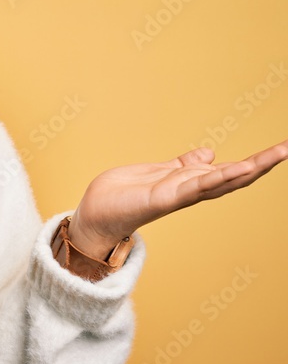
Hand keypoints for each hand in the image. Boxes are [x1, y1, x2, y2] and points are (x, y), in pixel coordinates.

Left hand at [69, 139, 287, 258]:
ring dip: (250, 168)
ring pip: (221, 181)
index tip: (281, 148)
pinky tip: (237, 168)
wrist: (94, 215)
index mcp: (188, 182)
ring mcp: (178, 196)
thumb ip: (183, 165)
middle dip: (263, 164)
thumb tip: (210, 153)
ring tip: (278, 154)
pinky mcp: (162, 199)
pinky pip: (194, 186)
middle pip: (233, 176)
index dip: (255, 161)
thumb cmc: (121, 195)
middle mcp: (189, 191)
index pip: (228, 170)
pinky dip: (216, 177)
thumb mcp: (156, 172)